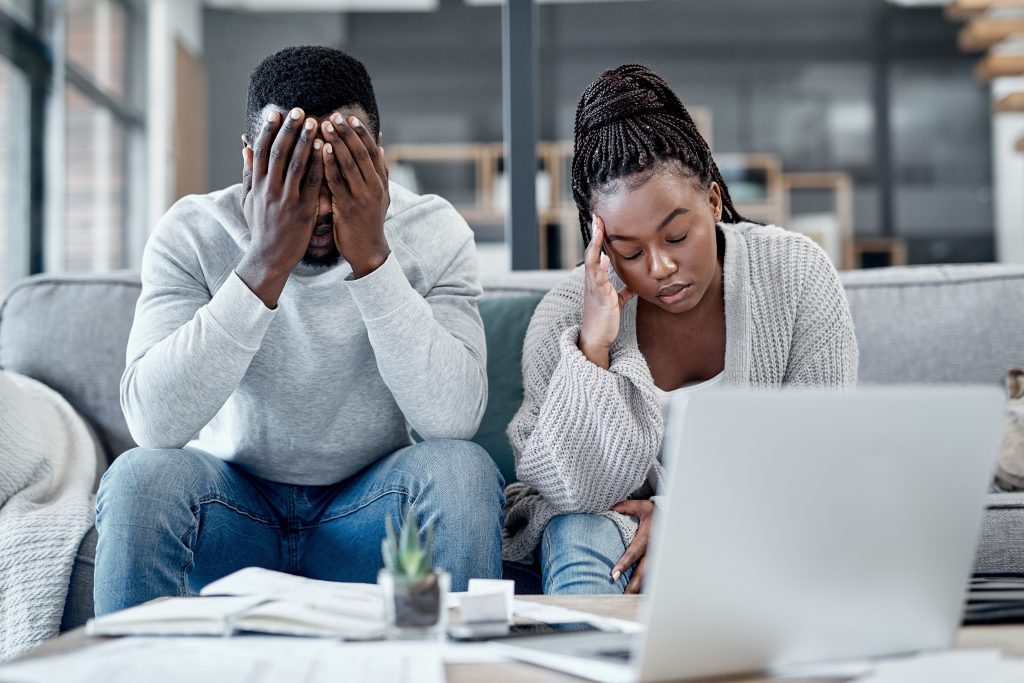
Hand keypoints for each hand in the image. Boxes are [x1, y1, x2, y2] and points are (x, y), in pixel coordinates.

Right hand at [237, 108, 323, 306]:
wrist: (270, 257)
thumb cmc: (261, 227)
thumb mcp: (249, 200)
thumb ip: (249, 173)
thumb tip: (246, 147)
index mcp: (257, 185)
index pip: (262, 151)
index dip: (268, 130)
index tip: (276, 113)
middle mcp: (270, 189)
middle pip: (279, 153)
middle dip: (289, 130)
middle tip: (299, 110)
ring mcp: (286, 200)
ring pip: (296, 164)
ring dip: (306, 142)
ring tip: (315, 123)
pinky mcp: (303, 210)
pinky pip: (312, 183)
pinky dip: (318, 164)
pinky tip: (326, 149)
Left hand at [320, 115, 390, 277]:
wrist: (368, 251)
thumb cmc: (369, 222)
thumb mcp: (381, 196)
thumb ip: (380, 171)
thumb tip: (380, 146)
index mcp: (381, 182)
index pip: (372, 152)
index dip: (362, 134)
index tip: (350, 118)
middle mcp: (374, 187)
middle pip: (361, 153)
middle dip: (347, 133)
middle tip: (334, 116)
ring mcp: (362, 197)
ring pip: (349, 163)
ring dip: (337, 143)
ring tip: (325, 126)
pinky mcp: (348, 207)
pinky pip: (337, 181)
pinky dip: (329, 163)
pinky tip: (321, 149)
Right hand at [578, 215, 633, 368]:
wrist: (597, 337)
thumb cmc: (605, 318)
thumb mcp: (616, 301)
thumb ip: (623, 291)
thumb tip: (634, 286)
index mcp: (596, 279)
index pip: (596, 253)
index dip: (597, 237)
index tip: (600, 221)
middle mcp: (592, 280)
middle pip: (591, 252)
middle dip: (594, 234)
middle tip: (596, 216)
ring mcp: (594, 288)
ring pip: (591, 262)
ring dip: (595, 245)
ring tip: (598, 230)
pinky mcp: (600, 297)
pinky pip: (599, 280)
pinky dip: (601, 268)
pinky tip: (605, 257)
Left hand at [611, 499, 654, 594]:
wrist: (674, 515)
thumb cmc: (656, 511)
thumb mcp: (642, 506)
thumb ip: (626, 507)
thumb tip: (611, 507)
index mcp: (647, 537)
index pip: (634, 553)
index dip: (624, 564)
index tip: (614, 574)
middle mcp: (654, 549)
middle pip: (644, 571)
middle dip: (634, 584)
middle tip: (622, 594)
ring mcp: (659, 556)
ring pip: (650, 575)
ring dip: (640, 587)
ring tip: (629, 597)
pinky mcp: (662, 559)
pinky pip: (655, 574)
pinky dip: (647, 583)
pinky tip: (639, 592)